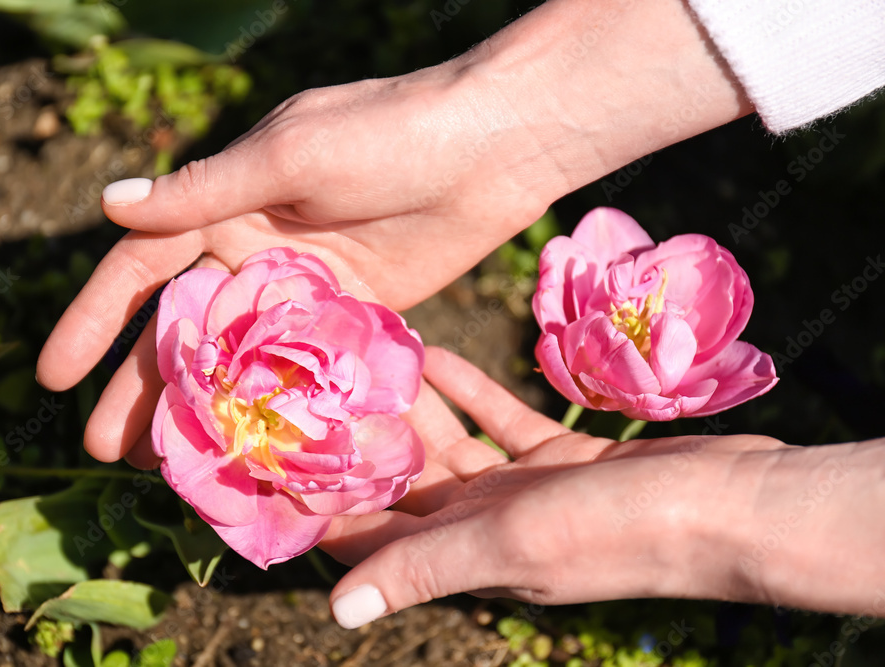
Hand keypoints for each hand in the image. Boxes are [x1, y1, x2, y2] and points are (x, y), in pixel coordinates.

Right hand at [37, 0, 749, 465]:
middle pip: (183, 328)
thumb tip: (108, 201)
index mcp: (225, 202)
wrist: (492, 149)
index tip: (55, 377)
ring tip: (166, 465)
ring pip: (236, 358)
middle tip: (106, 451)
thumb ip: (206, 191)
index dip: (95, 321)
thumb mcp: (290, 155)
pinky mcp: (350, 316)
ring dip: (201, 406)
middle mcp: (254, 248)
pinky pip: (298, 368)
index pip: (143, 269)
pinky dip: (272, 404)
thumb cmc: (387, 134)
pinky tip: (249, 446)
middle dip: (141, 385)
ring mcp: (302, 288)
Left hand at [322, 346, 795, 627]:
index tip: (274, 457)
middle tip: (312, 386)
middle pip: (403, 486)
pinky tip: (434, 354)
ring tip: (365, 360)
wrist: (729, 506)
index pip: (372, 539)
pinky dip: (466, 392)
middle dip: (360, 442)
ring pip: (448, 447)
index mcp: (465, 554)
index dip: (322, 507)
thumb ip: (423, 567)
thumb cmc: (618, 531)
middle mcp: (487, 527)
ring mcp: (525, 493)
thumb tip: (335, 612)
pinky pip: (498, 421)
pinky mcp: (562, 459)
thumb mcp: (510, 545)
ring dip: (409, 410)